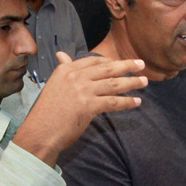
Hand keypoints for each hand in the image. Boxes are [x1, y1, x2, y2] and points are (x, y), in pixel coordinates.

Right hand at [13, 53, 146, 166]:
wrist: (40, 131)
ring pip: (113, 84)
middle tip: (141, 64)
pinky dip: (127, 102)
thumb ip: (63, 69)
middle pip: (107, 68)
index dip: (110, 61)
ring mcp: (82, 90)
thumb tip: (62, 54)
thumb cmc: (47, 111)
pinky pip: (113, 101)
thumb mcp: (54, 85)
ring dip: (131, 82)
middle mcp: (75, 76)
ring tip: (144, 81)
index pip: (93, 60)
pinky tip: (136, 102)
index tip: (122, 63)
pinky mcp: (88, 106)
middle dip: (127, 66)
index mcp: (66, 69)